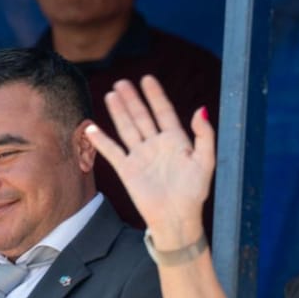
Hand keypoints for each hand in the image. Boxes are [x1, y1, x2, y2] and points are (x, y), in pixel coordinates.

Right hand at [86, 76, 214, 246]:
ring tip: (111, 95)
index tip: (147, 79)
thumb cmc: (194, 192)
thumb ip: (204, 134)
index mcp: (175, 140)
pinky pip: (112, 153)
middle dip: (132, 99)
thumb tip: (201, 109)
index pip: (163, 111)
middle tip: (122, 83)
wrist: (176, 217)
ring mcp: (140, 157)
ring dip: (119, 112)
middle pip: (142, 116)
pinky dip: (102, 141)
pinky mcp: (127, 171)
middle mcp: (156, 145)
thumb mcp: (205, 160)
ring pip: (127, 129)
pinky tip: (92, 128)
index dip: (155, 95)